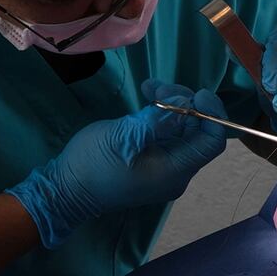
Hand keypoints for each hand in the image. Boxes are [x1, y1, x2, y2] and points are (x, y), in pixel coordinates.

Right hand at [7, 80, 226, 247]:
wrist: (64, 189)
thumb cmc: (94, 165)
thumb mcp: (125, 137)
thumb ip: (158, 119)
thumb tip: (186, 102)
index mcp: (176, 171)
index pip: (212, 142)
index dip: (212, 114)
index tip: (197, 92)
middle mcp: (176, 170)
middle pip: (198, 131)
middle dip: (185, 103)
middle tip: (160, 87)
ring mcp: (164, 164)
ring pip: (182, 127)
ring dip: (171, 102)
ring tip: (150, 86)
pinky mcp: (151, 156)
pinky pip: (166, 131)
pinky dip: (160, 111)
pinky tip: (148, 93)